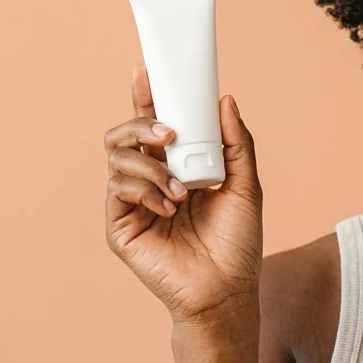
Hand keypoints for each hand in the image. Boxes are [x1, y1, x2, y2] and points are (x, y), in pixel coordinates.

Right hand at [103, 65, 262, 324]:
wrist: (226, 290)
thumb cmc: (237, 242)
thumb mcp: (245, 184)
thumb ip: (236, 142)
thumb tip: (225, 100)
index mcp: (175, 167)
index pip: (154, 125)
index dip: (146, 97)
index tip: (147, 72)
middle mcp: (149, 180)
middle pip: (124, 135)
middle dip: (141, 123)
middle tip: (167, 133)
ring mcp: (131, 203)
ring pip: (117, 158)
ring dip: (151, 167)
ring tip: (181, 191)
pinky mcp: (120, 226)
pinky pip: (118, 189)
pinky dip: (146, 190)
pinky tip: (169, 208)